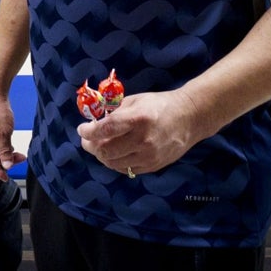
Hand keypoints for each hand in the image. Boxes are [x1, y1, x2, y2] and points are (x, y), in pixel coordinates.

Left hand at [76, 88, 202, 176]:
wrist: (189, 118)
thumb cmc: (159, 105)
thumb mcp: (135, 101)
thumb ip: (114, 112)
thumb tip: (94, 122)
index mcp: (137, 119)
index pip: (105, 130)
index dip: (88, 131)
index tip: (82, 129)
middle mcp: (143, 140)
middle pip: (106, 151)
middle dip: (91, 145)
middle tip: (87, 140)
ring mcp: (149, 156)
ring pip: (113, 163)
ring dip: (101, 155)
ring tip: (99, 146)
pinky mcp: (153, 166)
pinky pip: (126, 169)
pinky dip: (115, 162)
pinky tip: (114, 153)